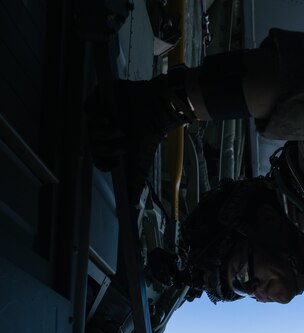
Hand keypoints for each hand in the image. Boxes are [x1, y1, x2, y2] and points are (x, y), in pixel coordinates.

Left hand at [85, 74, 191, 202]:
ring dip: (104, 134)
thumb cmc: (149, 136)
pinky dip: (98, 118)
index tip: (115, 165)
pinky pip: (88, 111)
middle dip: (106, 148)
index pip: (98, 158)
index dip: (104, 162)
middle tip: (122, 146)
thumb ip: (135, 183)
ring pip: (89, 128)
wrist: (157, 111)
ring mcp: (102, 114)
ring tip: (119, 131)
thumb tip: (133, 206)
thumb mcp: (141, 163)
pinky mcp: (100, 97)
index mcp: (112, 145)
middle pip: (93, 144)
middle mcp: (105, 130)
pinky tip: (111, 120)